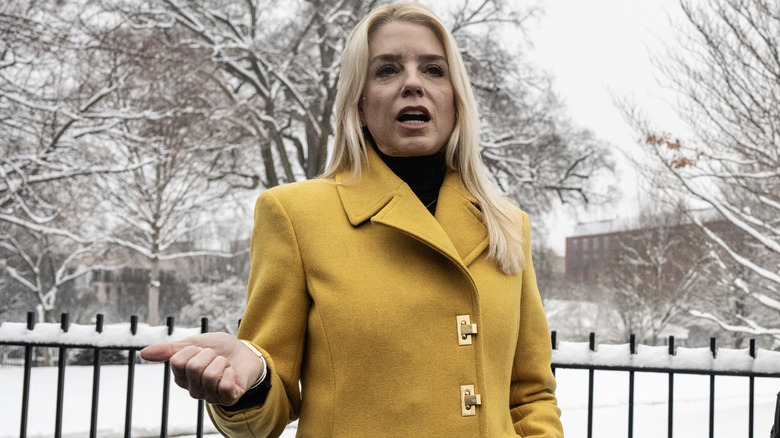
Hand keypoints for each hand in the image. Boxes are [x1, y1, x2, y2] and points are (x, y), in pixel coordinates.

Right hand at [140, 332, 263, 405]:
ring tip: (225, 364)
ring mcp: (210, 396)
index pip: (177, 362)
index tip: (202, 350)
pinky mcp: (227, 399)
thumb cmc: (218, 348)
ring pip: (209, 376)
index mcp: (181, 376)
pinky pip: (225, 385)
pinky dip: (230, 373)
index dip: (193, 350)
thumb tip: (142, 353)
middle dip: (209, 355)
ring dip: (221, 363)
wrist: (245, 351)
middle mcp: (193, 389)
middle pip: (194, 368)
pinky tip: (232, 374)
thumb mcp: (193, 343)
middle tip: (216, 357)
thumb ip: (169, 350)